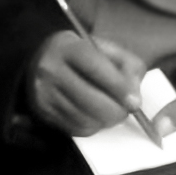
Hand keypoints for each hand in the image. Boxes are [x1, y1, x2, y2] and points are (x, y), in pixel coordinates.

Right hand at [25, 29, 149, 134]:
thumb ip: (127, 66)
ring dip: (105, 121)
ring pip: (83, 117)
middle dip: (115, 110)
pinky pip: (75, 128)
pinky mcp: (42, 112)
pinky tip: (97, 118)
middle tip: (126, 111)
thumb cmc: (81, 55)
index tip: (135, 102)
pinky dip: (92, 127)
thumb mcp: (106, 49)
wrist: (40, 61)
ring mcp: (43, 93)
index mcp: (67, 47)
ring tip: (113, 114)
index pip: (95, 68)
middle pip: (89, 99)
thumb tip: (133, 98)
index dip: (119, 87)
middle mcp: (49, 69)